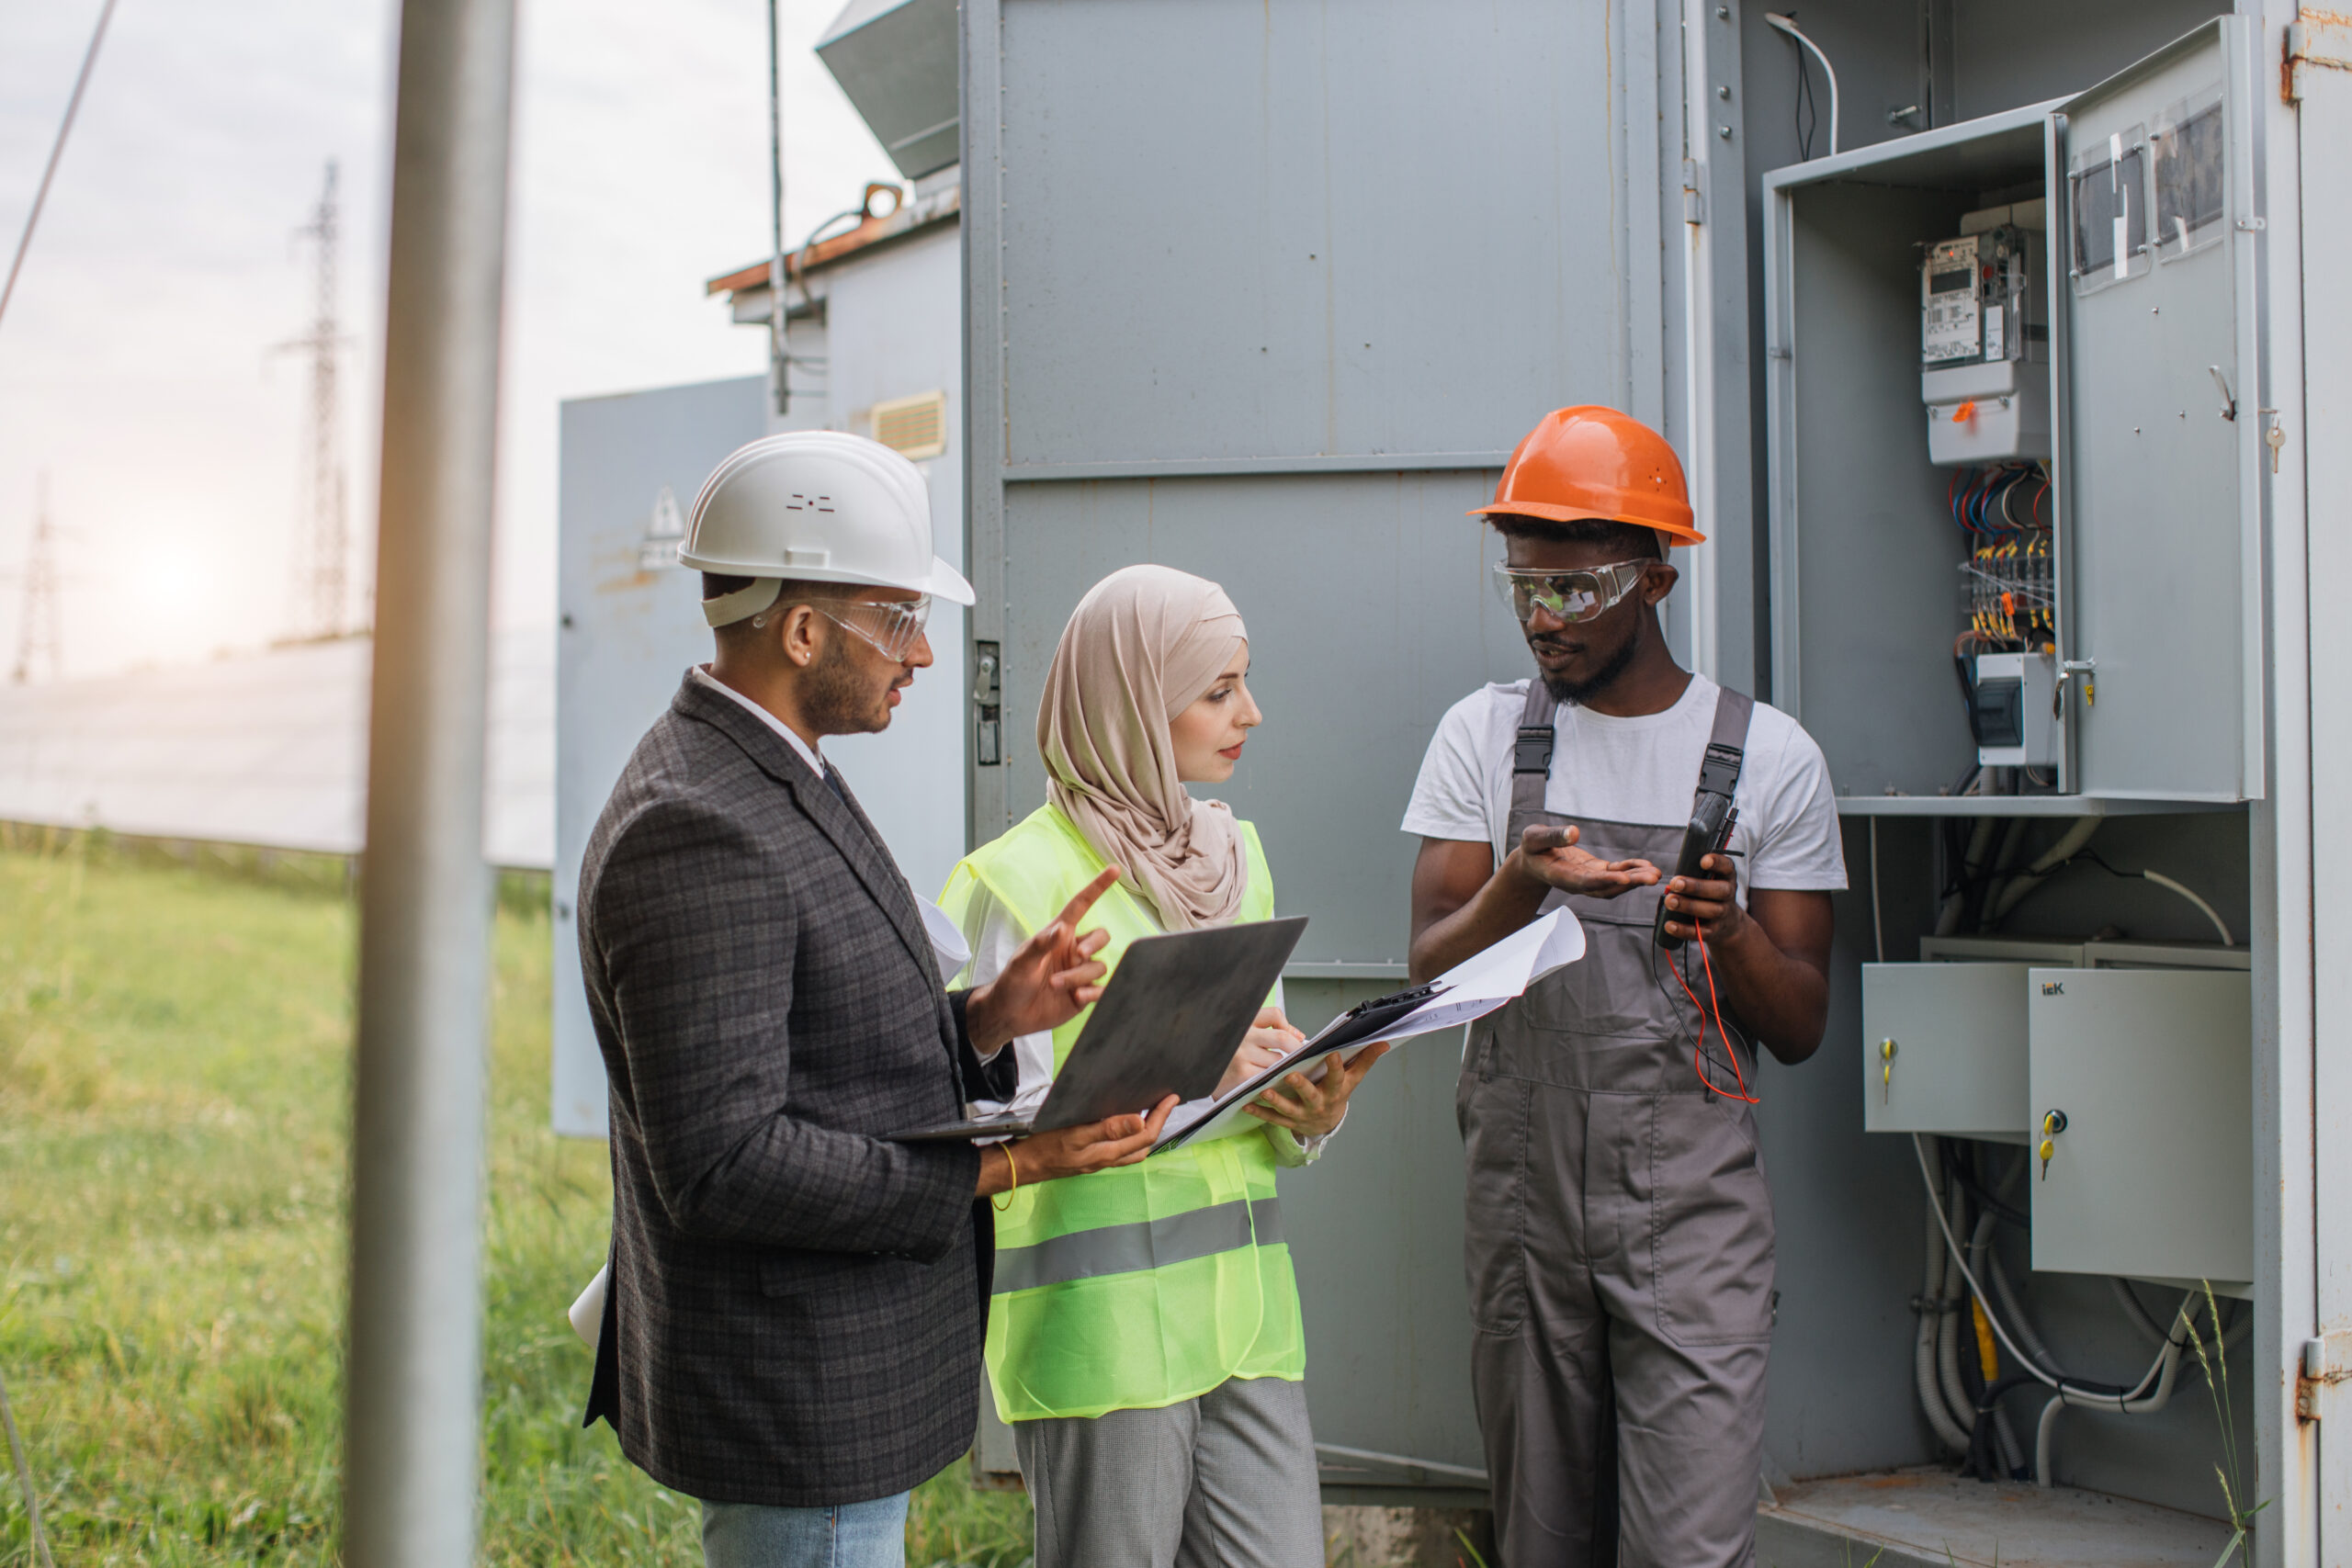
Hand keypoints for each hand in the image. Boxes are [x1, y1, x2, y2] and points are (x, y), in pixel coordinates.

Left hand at [965, 866, 1120, 1049]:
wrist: (1011, 1015)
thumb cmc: (1012, 982)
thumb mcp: (1021, 961)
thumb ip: (1040, 945)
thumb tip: (1061, 930)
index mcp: (1059, 935)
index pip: (1081, 906)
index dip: (1098, 888)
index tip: (1113, 869)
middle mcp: (1073, 950)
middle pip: (1101, 936)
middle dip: (1094, 943)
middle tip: (1079, 953)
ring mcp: (1080, 972)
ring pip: (1098, 966)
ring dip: (1079, 975)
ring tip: (1057, 986)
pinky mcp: (1085, 994)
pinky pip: (1102, 988)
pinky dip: (1094, 992)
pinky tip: (1078, 997)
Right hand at [977, 1095, 1178, 1192]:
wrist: (1023, 1165)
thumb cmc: (1045, 1148)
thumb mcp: (1076, 1133)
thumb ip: (1108, 1128)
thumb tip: (1139, 1120)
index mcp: (1108, 1153)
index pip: (1146, 1135)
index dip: (1162, 1116)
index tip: (1170, 1098)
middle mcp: (1107, 1159)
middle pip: (1143, 1145)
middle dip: (1158, 1124)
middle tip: (1163, 1103)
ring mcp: (1098, 1161)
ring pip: (1131, 1149)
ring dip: (1144, 1132)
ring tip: (1148, 1112)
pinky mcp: (1089, 1158)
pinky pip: (1117, 1149)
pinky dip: (1126, 1137)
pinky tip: (1120, 1124)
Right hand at [1217, 1007, 1304, 1096]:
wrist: (1198, 1074)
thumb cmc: (1226, 1056)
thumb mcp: (1242, 1036)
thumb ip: (1269, 1031)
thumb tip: (1299, 1036)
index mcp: (1243, 1022)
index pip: (1274, 1014)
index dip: (1287, 1025)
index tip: (1290, 1036)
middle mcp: (1242, 1035)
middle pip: (1282, 1037)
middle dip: (1297, 1049)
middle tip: (1302, 1057)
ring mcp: (1242, 1055)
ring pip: (1278, 1061)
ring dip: (1285, 1068)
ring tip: (1283, 1071)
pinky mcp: (1242, 1074)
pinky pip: (1270, 1077)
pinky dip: (1276, 1080)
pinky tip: (1274, 1083)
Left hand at [1247, 1041, 1390, 1139]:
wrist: (1328, 1122)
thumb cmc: (1339, 1092)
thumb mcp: (1353, 1078)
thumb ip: (1365, 1059)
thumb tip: (1384, 1042)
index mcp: (1336, 1090)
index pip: (1338, 1077)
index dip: (1336, 1066)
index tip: (1332, 1053)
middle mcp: (1319, 1103)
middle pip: (1311, 1095)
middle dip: (1301, 1086)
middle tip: (1291, 1075)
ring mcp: (1303, 1114)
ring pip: (1289, 1109)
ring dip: (1276, 1101)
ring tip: (1264, 1091)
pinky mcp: (1289, 1122)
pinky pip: (1273, 1119)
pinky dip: (1260, 1112)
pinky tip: (1247, 1104)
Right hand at [1511, 824, 1660, 899]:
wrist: (1533, 860)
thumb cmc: (1532, 848)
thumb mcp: (1534, 837)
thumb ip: (1552, 836)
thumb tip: (1574, 832)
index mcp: (1560, 876)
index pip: (1584, 882)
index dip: (1604, 881)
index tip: (1622, 878)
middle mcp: (1577, 883)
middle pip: (1606, 888)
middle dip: (1629, 883)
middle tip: (1652, 878)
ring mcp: (1588, 879)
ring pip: (1614, 884)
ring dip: (1635, 880)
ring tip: (1656, 874)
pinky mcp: (1595, 872)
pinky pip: (1615, 873)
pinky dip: (1631, 870)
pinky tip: (1646, 866)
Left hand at [1659, 852, 1745, 946]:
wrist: (1728, 923)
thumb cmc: (1710, 893)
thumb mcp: (1710, 879)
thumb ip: (1696, 873)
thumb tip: (1674, 875)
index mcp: (1726, 876)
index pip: (1727, 866)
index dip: (1717, 863)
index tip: (1703, 861)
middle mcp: (1728, 894)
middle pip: (1719, 890)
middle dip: (1696, 887)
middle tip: (1675, 883)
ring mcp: (1723, 914)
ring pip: (1711, 910)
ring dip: (1688, 906)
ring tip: (1669, 901)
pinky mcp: (1714, 931)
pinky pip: (1700, 932)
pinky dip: (1684, 929)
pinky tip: (1669, 925)